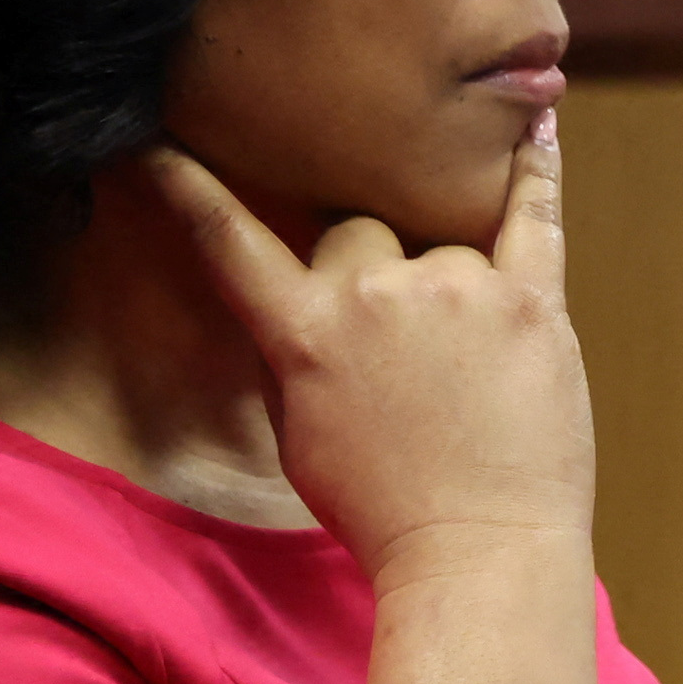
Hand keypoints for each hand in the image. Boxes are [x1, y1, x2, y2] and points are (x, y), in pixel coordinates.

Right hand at [149, 116, 593, 586]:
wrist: (478, 555)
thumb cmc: (383, 510)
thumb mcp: (301, 436)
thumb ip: (296, 352)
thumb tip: (300, 299)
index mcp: (306, 333)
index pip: (230, 240)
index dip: (183, 187)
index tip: (145, 140)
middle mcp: (376, 294)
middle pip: (355, 229)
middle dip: (366, 269)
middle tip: (401, 348)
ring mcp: (460, 290)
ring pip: (439, 239)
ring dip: (447, 280)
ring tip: (469, 366)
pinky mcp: (534, 301)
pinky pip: (535, 216)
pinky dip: (535, 173)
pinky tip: (537, 128)